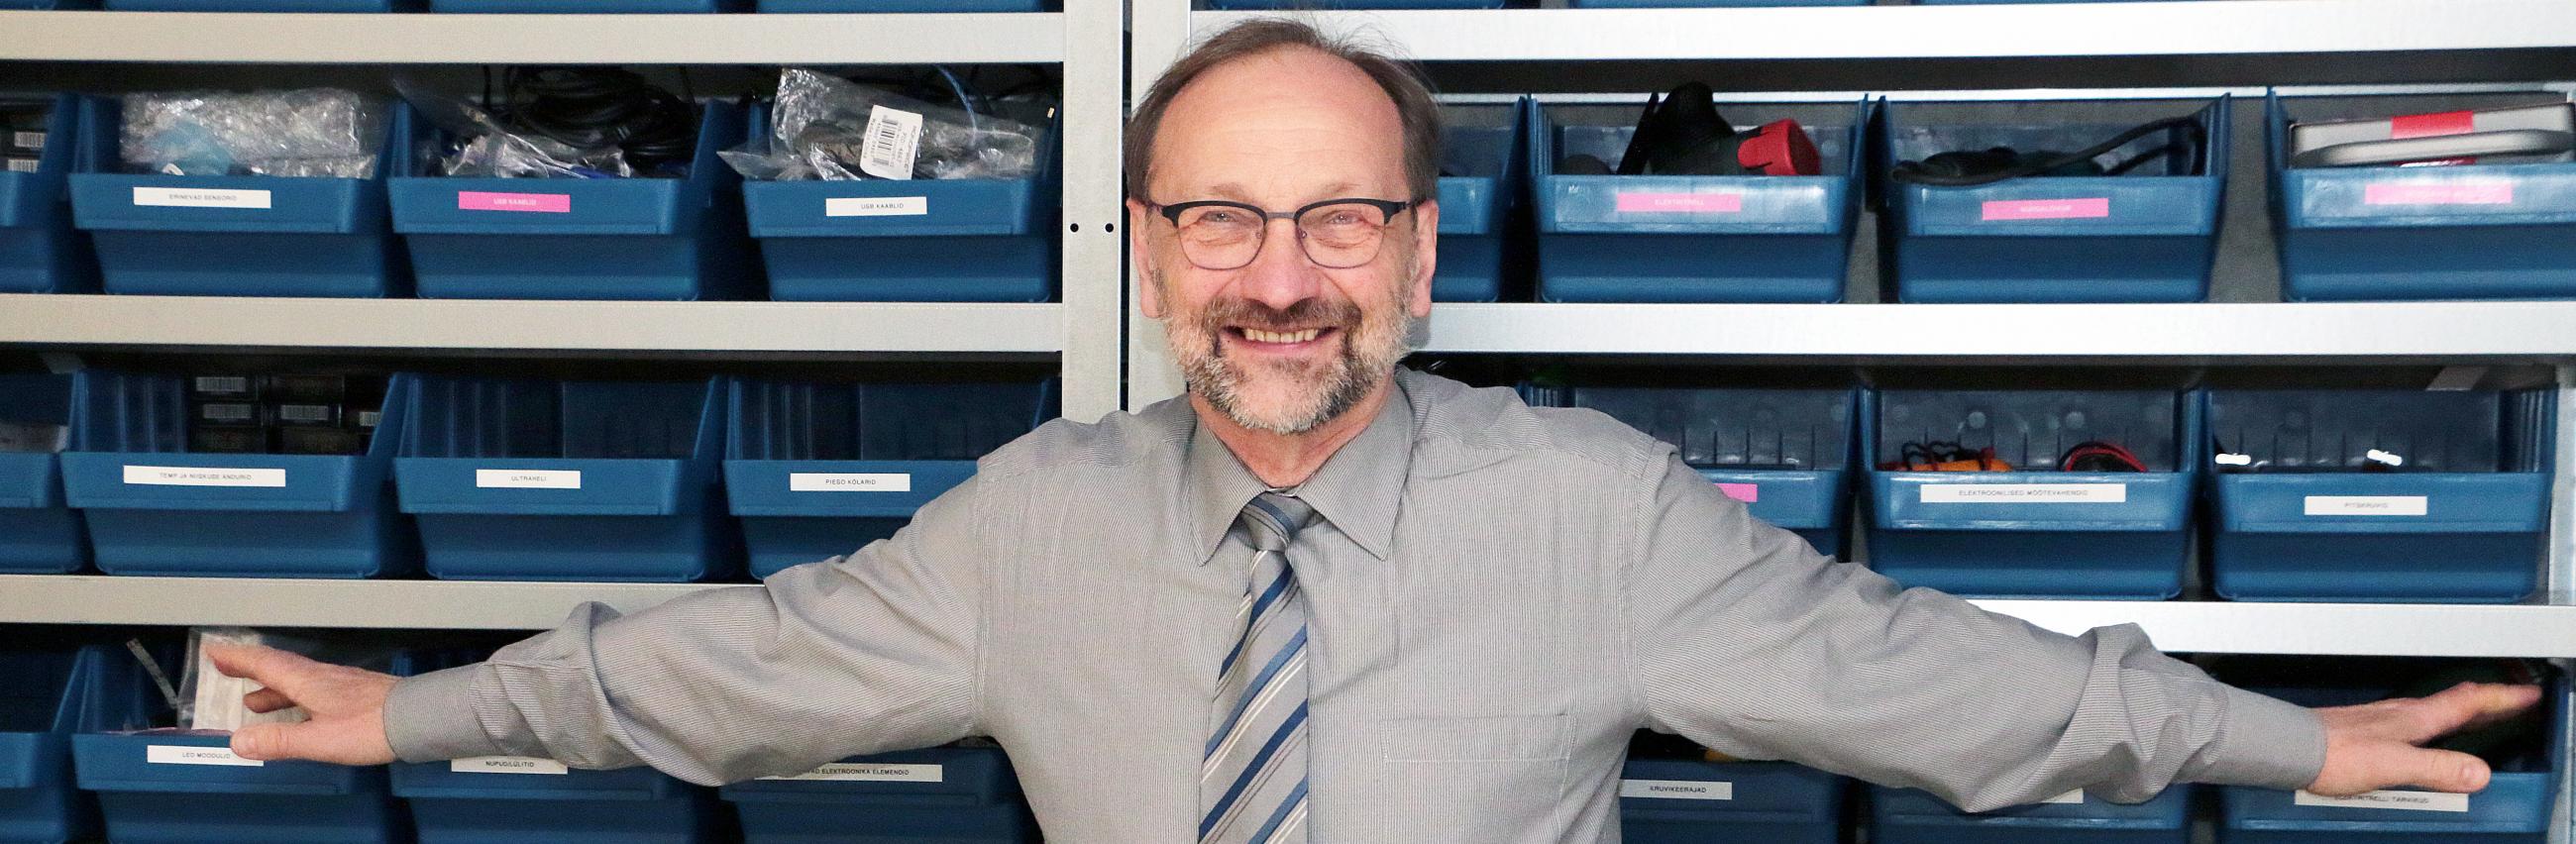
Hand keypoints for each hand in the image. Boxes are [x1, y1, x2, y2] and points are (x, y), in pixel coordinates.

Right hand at [203, 642, 399, 765]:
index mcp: (307, 681)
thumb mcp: (318, 739)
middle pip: (279, 667)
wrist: (418, 717)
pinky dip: (294, 696)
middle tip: (225, 669)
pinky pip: (313, 688)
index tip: (214, 651)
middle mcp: (321, 676)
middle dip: (250, 668)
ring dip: (271, 687)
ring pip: (296, 679)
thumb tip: (236, 742)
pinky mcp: (354, 693)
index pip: (264, 663)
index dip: (237, 658)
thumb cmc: (370, 727)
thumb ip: (278, 741)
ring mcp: (339, 683)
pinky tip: (297, 711)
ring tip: (252, 702)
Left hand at [2308, 681, 2542, 795]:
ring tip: (2481, 717)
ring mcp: (2384, 721)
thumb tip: (2477, 773)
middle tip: (2516, 701)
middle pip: (2456, 704)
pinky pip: (2415, 725)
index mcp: (2415, 719)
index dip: (2502, 698)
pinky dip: (2435, 727)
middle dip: (2489, 702)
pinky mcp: (2367, 732)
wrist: (2289, 748)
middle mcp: (2402, 715)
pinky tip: (2428, 738)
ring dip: (2463, 712)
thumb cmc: (2332, 752)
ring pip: (2435, 712)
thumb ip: (2436, 768)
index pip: (2468, 703)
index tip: (2528, 693)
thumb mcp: (2395, 764)